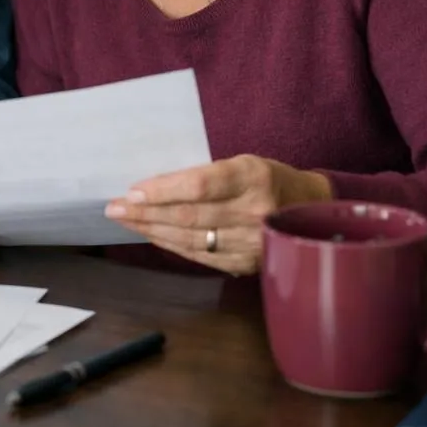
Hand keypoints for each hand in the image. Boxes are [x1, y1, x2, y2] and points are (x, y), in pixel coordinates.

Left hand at [104, 155, 331, 274]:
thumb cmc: (269, 179)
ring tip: (126, 222)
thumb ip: (206, 174)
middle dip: (145, 213)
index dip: (162, 190)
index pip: (198, 185)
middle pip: (188, 215)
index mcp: (253, 177)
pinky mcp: (249, 263)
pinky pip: (201, 255)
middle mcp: (254, 211)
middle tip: (113, 209)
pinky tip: (153, 236)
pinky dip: (172, 245)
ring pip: (190, 238)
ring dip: (152, 230)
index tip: (131, 191)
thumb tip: (153, 186)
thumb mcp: (244, 163)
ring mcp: (252, 242)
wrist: (314, 211)